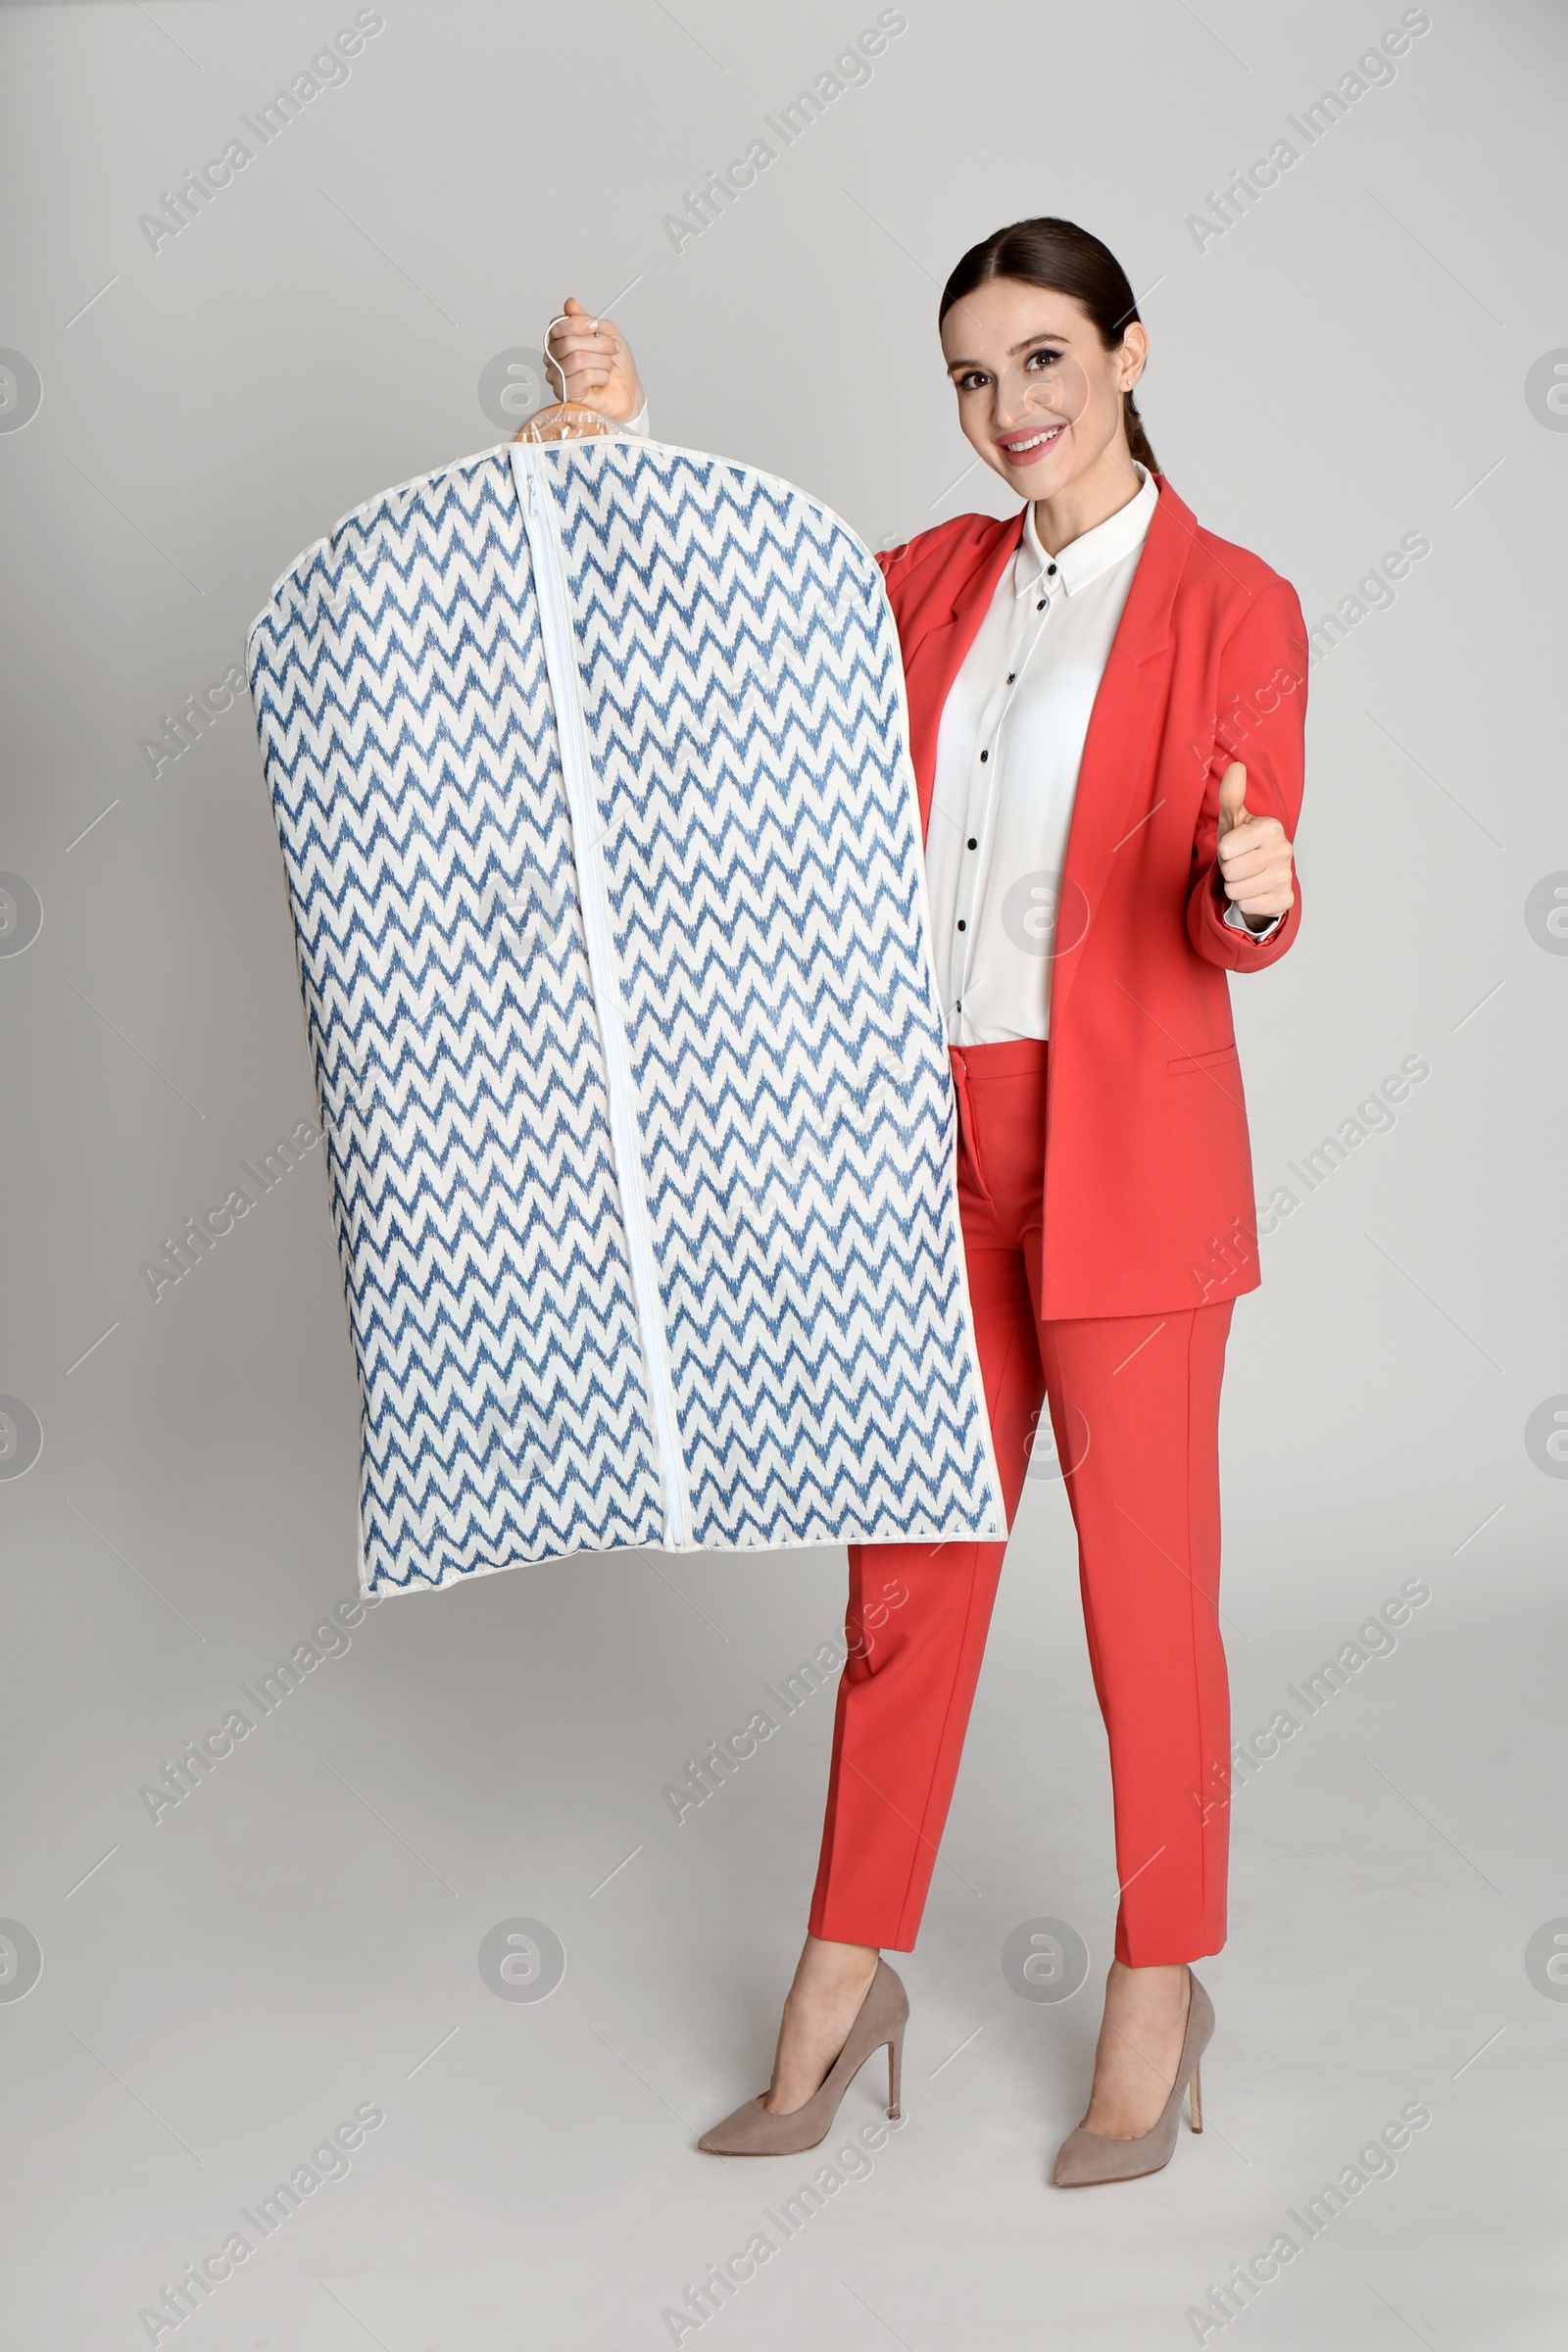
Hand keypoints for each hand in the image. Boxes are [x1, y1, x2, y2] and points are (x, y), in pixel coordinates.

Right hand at [543, 296, 644, 423]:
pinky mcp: (567, 395)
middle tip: (613, 349)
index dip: (577, 323)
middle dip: (598, 343)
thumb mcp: (607, 333)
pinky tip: (603, 380)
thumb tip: (570, 304)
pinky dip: (601, 376)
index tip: (596, 326)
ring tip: (608, 367)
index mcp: (560, 342)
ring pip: (578, 359)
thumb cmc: (618, 366)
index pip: (556, 326)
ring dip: (602, 361)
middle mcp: (555, 359)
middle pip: (569, 342)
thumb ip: (587, 318)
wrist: (629, 392)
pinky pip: (583, 377)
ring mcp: (558, 378)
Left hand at [1215, 761, 1293, 928]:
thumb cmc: (1243, 843)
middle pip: (1231, 871)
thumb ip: (1231, 794)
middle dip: (1228, 870)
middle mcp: (1284, 850)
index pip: (1226, 848)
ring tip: (1245, 877)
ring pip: (1237, 891)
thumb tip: (1236, 767)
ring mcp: (1286, 877)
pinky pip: (1248, 906)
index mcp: (1271, 827)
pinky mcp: (1284, 900)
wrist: (1259, 874)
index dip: (1223, 851)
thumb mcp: (1233, 819)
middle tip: (1238, 864)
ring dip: (1235, 887)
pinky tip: (1255, 890)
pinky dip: (1246, 902)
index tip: (1234, 848)